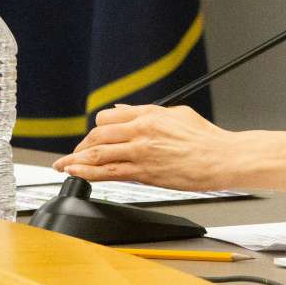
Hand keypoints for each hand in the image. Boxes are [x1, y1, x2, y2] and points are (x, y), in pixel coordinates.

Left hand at [52, 105, 236, 190]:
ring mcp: (141, 152)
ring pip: (98, 153)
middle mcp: (142, 130)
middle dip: (82, 145)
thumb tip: (125, 111)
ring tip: (63, 165)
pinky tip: (76, 173)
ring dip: (76, 160)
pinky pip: (108, 172)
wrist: (222, 158)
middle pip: (98, 134)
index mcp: (150, 114)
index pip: (110, 117)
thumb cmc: (207, 139)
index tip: (93, 136)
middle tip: (75, 154)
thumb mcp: (178, 114)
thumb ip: (149, 112)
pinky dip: (87, 172)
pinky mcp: (144, 172)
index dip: (97, 128)